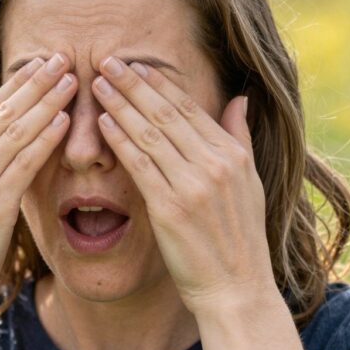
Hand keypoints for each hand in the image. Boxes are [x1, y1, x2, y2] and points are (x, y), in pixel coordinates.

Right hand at [0, 53, 75, 313]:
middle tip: (65, 57)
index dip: (19, 83)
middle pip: (5, 112)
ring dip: (47, 103)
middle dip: (37, 83)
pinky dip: (45, 139)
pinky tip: (64, 122)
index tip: (45, 61)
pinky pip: (23, 163)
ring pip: (16, 132)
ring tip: (72, 80)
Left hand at [92, 57, 274, 315]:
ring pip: (150, 133)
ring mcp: (193, 185)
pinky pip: (140, 165)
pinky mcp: (171, 208)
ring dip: (122, 105)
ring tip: (99, 83)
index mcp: (232, 156)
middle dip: (134, 84)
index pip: (189, 109)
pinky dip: (120, 140)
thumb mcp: (250, 183)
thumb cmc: (238, 240)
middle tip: (107, 61)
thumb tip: (239, 99)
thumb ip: (240, 138)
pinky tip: (103, 123)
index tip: (136, 65)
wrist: (236, 288)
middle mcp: (215, 164)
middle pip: (166, 114)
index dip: (159, 84)